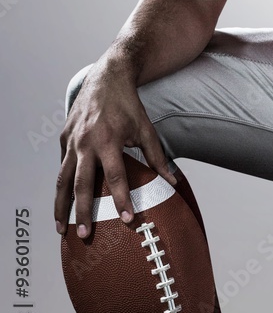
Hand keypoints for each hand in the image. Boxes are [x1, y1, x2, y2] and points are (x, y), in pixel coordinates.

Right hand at [54, 61, 176, 238]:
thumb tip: (172, 181)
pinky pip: (61, 165)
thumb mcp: (146, 128)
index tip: (126, 220)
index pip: (115, 177)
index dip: (121, 199)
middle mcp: (86, 142)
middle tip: (85, 235)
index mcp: (108, 140)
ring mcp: (71, 140)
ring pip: (62, 179)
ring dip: (61, 205)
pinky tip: (63, 202)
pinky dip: (61, 185)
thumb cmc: (128, 104)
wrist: (107, 76)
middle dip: (83, 212)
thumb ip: (157, 156)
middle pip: (82, 184)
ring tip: (62, 228)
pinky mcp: (63, 138)